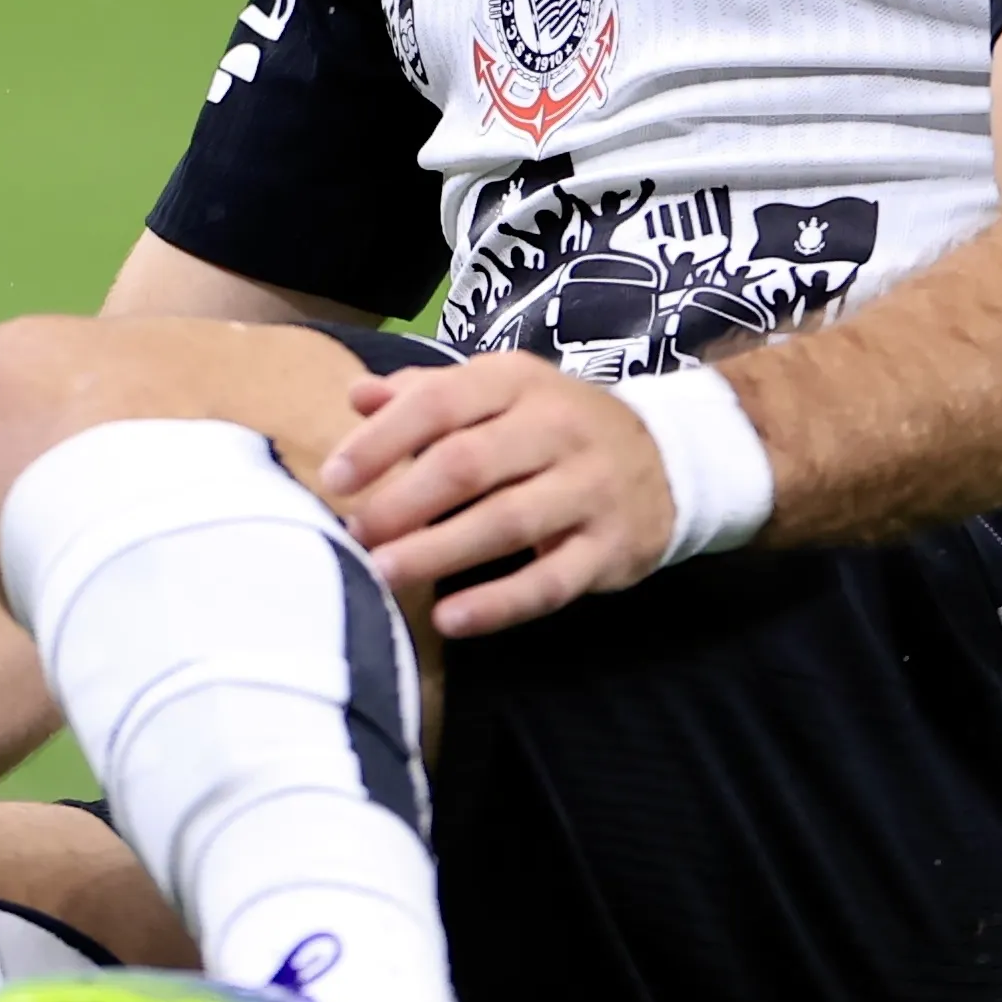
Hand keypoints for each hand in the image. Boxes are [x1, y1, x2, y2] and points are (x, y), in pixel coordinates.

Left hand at [317, 353, 675, 638]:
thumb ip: (427, 395)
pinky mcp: (609, 549)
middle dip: (404, 501)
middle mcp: (557, 429)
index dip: (382, 441)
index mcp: (517, 383)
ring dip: (439, 551)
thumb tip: (358, 397)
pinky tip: (451, 618)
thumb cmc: (552, 427)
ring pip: (506, 523)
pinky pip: (549, 582)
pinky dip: (498, 603)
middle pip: (469, 464)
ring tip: (384, 573)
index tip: (335, 478)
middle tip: (356, 532)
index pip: (441, 404)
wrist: (666, 458)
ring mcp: (588, 489)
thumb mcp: (498, 393)